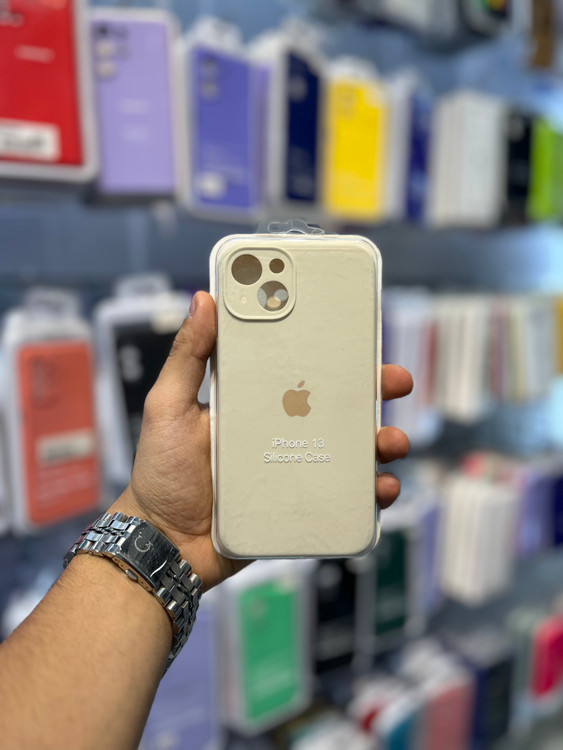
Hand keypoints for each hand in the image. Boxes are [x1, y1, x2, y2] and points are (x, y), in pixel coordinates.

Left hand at [112, 292, 412, 590]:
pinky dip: (372, 491)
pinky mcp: (303, 503)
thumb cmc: (162, 473)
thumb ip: (187, 357)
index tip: (357, 327)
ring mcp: (295, 466)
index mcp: (256, 400)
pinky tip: (381, 486)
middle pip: (338, 404)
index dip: (332, 348)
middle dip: (373, 390)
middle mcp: (282, 430)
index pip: (300, 366)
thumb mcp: (168, 407)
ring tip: (390, 441)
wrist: (166, 543)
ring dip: (382, 440)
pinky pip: (346, 495)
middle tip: (394, 380)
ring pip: (352, 448)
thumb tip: (204, 300)